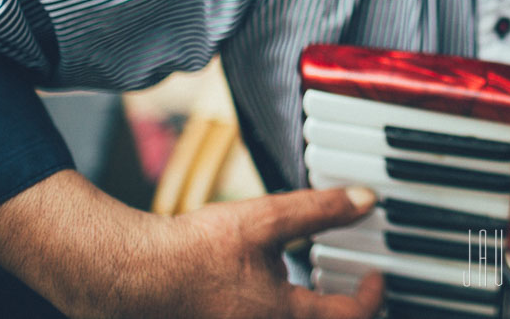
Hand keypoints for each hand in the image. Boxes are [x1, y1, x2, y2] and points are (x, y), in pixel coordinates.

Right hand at [0, 170, 382, 318]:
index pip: (354, 317)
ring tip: (323, 285)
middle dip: (349, 309)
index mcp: (284, 315)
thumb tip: (364, 201)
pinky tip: (280, 288)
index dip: (373, 294)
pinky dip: (289, 312)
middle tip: (355, 283)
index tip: (374, 273)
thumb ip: (320, 211)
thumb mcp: (266, 219)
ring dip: (318, 312)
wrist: (135, 275)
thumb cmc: (194, 252)